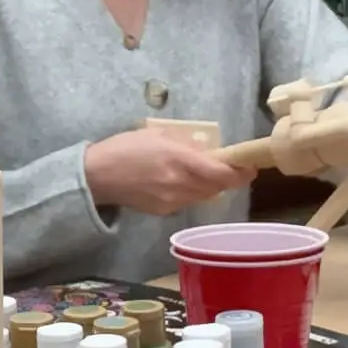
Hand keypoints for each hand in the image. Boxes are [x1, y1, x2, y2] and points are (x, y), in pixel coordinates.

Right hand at [84, 129, 255, 215]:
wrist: (98, 176)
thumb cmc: (126, 148)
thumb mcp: (159, 136)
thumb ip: (188, 145)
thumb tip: (208, 152)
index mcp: (181, 161)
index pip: (223, 174)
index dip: (241, 173)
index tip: (249, 167)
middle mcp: (180, 185)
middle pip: (218, 188)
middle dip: (226, 178)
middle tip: (228, 167)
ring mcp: (173, 201)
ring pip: (204, 196)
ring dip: (209, 185)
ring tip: (200, 172)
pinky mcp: (164, 211)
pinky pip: (187, 201)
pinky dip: (190, 192)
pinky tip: (177, 182)